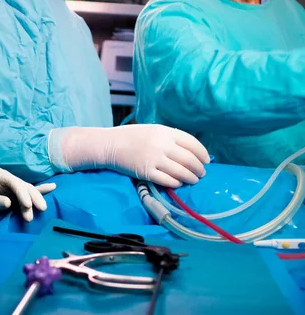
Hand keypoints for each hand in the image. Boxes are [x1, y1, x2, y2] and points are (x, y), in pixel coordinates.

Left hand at [0, 168, 56, 221]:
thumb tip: (9, 203)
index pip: (15, 183)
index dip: (23, 195)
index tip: (27, 206)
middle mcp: (6, 178)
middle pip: (24, 186)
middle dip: (33, 198)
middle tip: (40, 210)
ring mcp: (10, 185)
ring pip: (28, 191)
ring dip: (35, 200)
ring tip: (41, 210)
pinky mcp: (12, 193)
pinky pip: (27, 192)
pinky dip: (39, 191)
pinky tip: (52, 187)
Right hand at [60, 125, 209, 187]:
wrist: (109, 145)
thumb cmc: (131, 137)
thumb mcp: (153, 130)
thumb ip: (170, 138)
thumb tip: (190, 151)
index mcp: (165, 132)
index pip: (192, 143)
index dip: (202, 153)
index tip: (206, 160)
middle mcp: (162, 145)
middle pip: (189, 159)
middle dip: (199, 168)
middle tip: (201, 173)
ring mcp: (154, 159)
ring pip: (181, 172)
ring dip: (191, 178)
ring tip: (193, 180)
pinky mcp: (146, 172)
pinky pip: (167, 180)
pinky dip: (176, 183)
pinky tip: (178, 183)